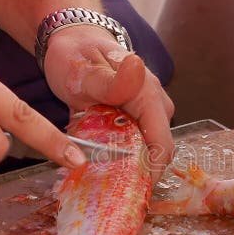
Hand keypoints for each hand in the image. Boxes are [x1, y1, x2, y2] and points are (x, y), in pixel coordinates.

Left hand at [41, 26, 174, 179]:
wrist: (71, 42)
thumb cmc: (76, 55)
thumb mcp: (85, 70)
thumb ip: (110, 80)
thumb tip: (138, 68)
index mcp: (148, 95)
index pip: (162, 144)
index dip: (152, 172)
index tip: (133, 192)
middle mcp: (155, 105)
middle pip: (156, 150)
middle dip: (138, 171)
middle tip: (109, 187)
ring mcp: (148, 111)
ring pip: (146, 147)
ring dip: (128, 163)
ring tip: (101, 174)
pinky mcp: (137, 116)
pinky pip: (135, 142)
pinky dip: (119, 153)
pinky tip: (98, 157)